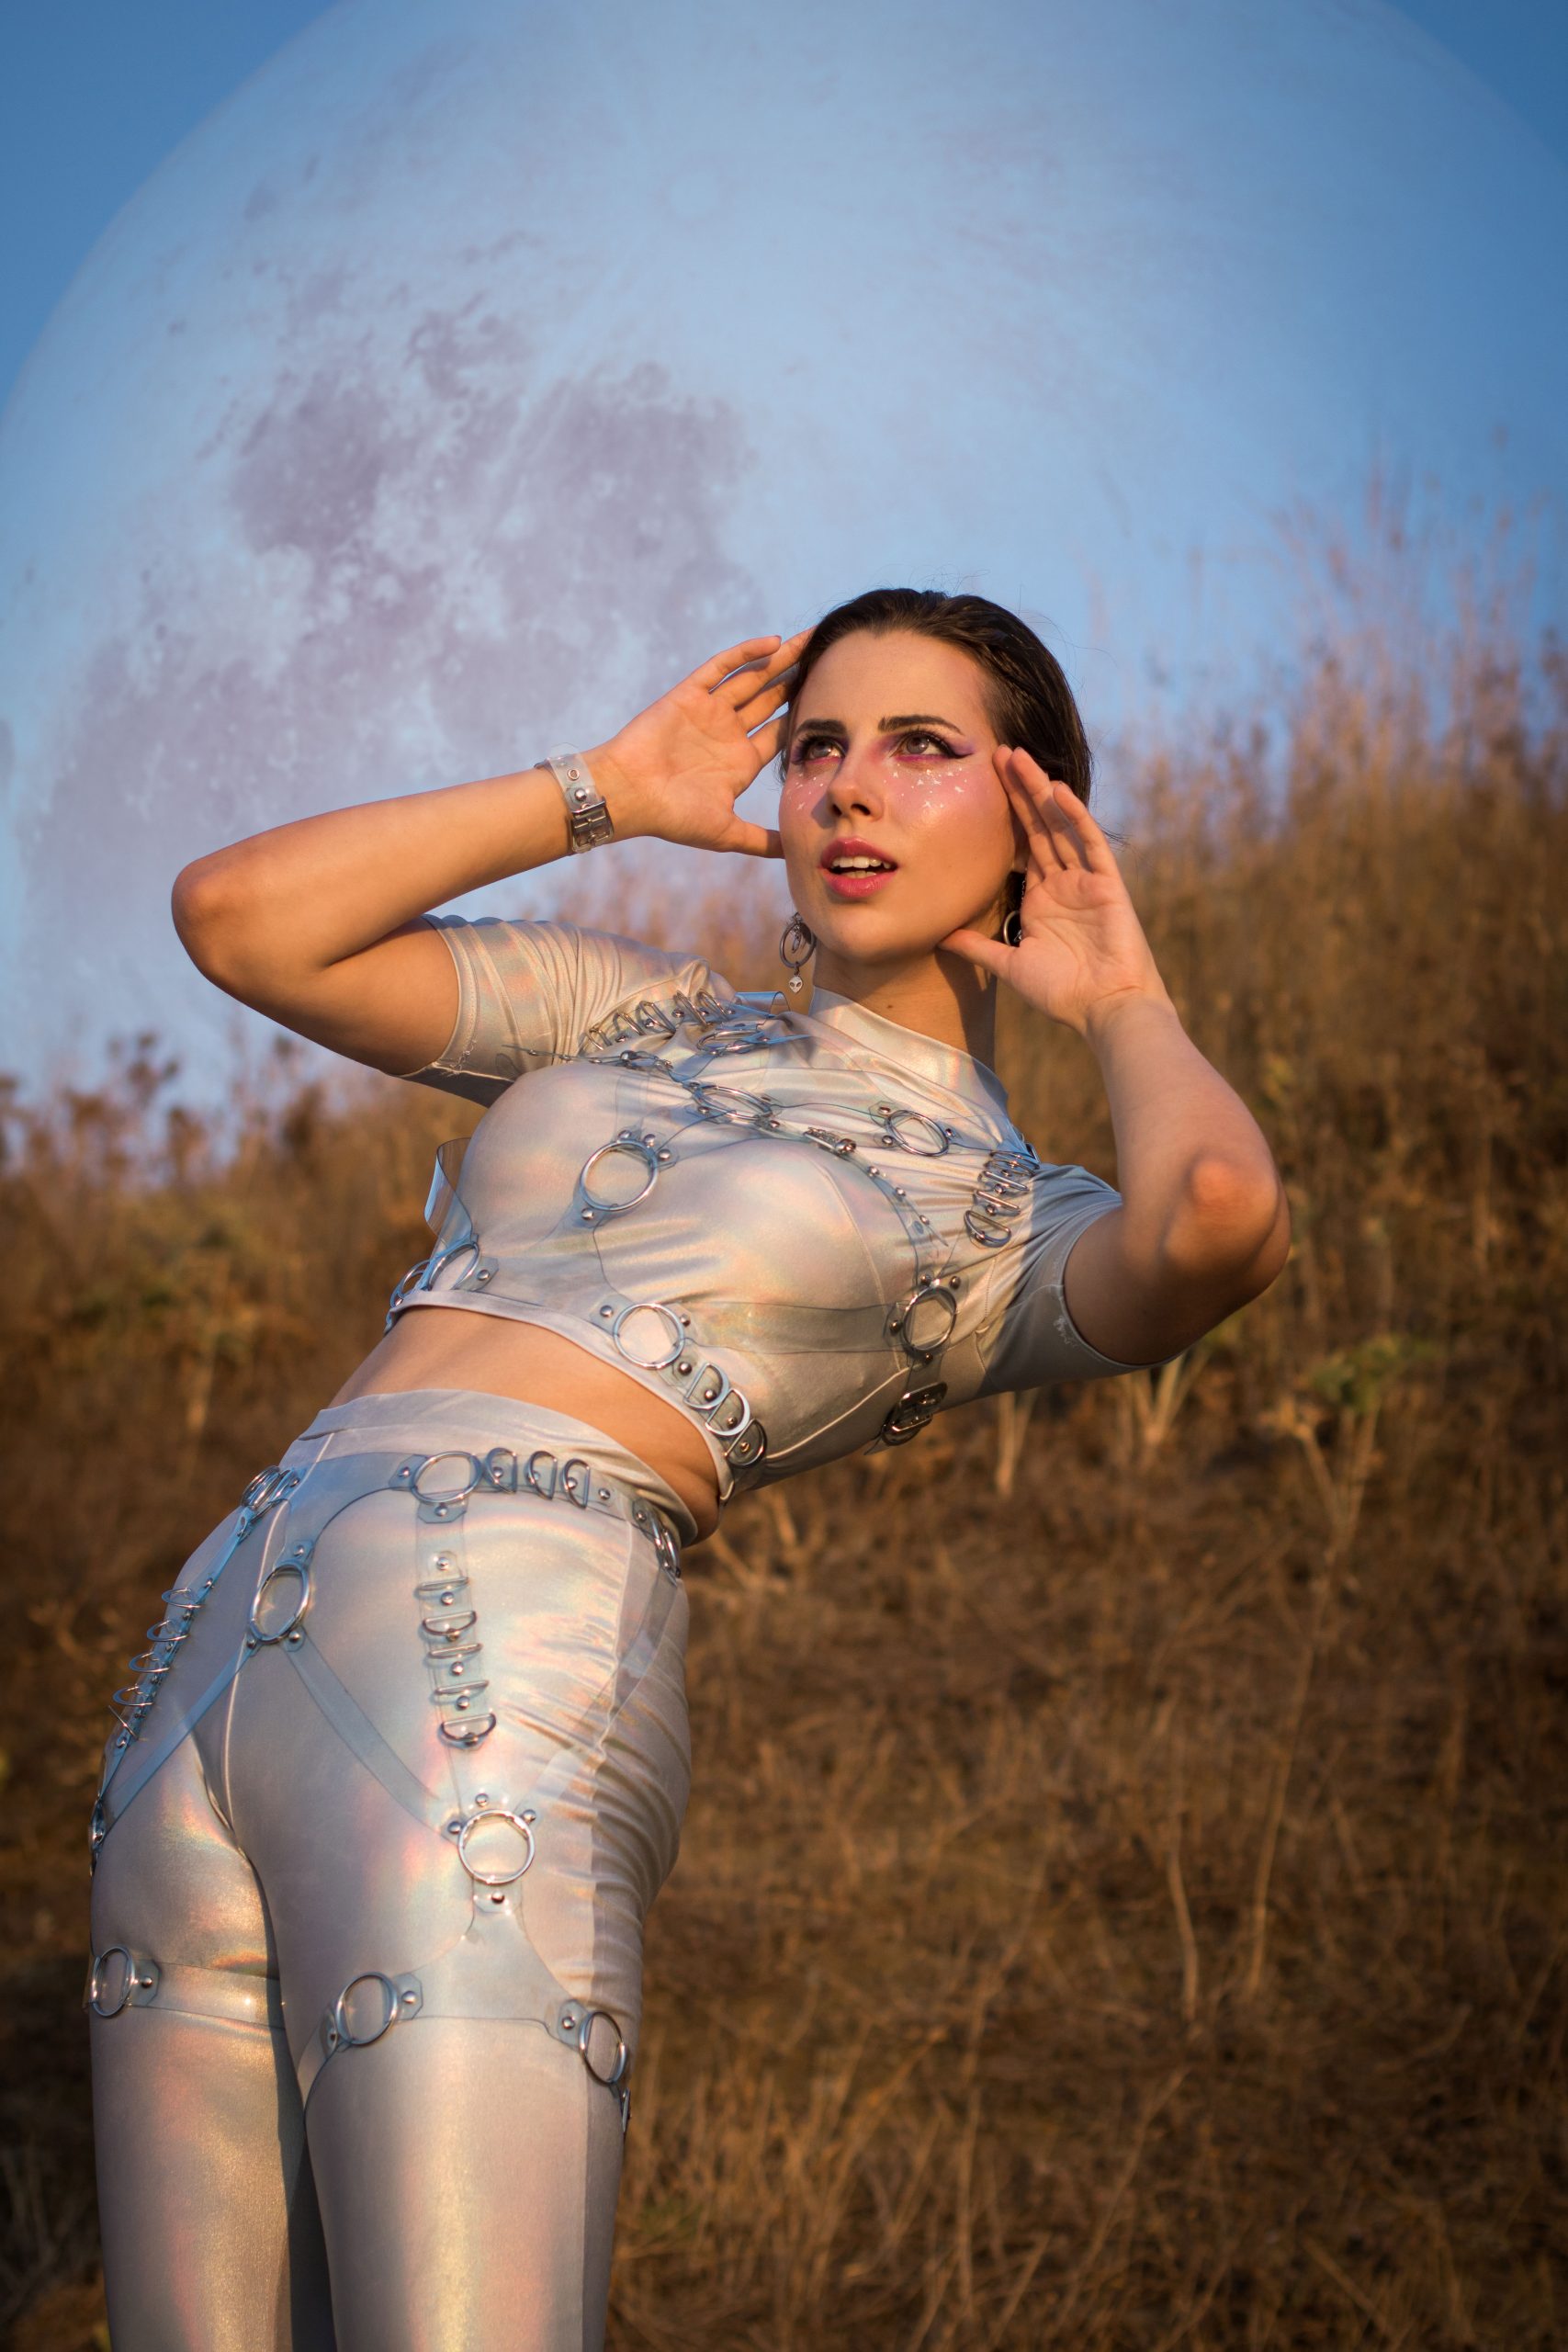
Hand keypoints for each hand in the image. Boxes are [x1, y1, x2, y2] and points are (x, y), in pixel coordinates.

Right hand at [587, 630, 810, 858]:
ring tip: (810, 639)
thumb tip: (797, 855)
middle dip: (799, 679)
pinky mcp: (688, 694)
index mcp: (740, 762)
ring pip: (752, 678)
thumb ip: (763, 841)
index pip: (781, 733)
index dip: (807, 715)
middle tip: (830, 656)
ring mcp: (708, 712)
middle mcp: (727, 733)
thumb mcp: (727, 833)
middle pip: (772, 699)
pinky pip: (721, 667)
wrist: (626, 795)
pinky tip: (773, 643)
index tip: (837, 701)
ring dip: (780, 660)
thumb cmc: (672, 817)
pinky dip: (745, 654)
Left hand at [941, 748, 1172, 1038]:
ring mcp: (1087, 880)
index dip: (1006, 813)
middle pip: (1039, 826)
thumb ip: (977, 948)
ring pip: (1061, 825)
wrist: (1104, 1009)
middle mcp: (1064, 882)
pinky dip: (1076, 818)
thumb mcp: (1010, 965)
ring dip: (1042, 792)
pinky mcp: (1108, 884)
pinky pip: (1090, 844)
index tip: (987, 781)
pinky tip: (1058, 792)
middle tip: (1000, 752)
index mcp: (1042, 898)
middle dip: (1021, 789)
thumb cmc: (1063, 993)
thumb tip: (939, 938)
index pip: (1021, 845)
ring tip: (1021, 759)